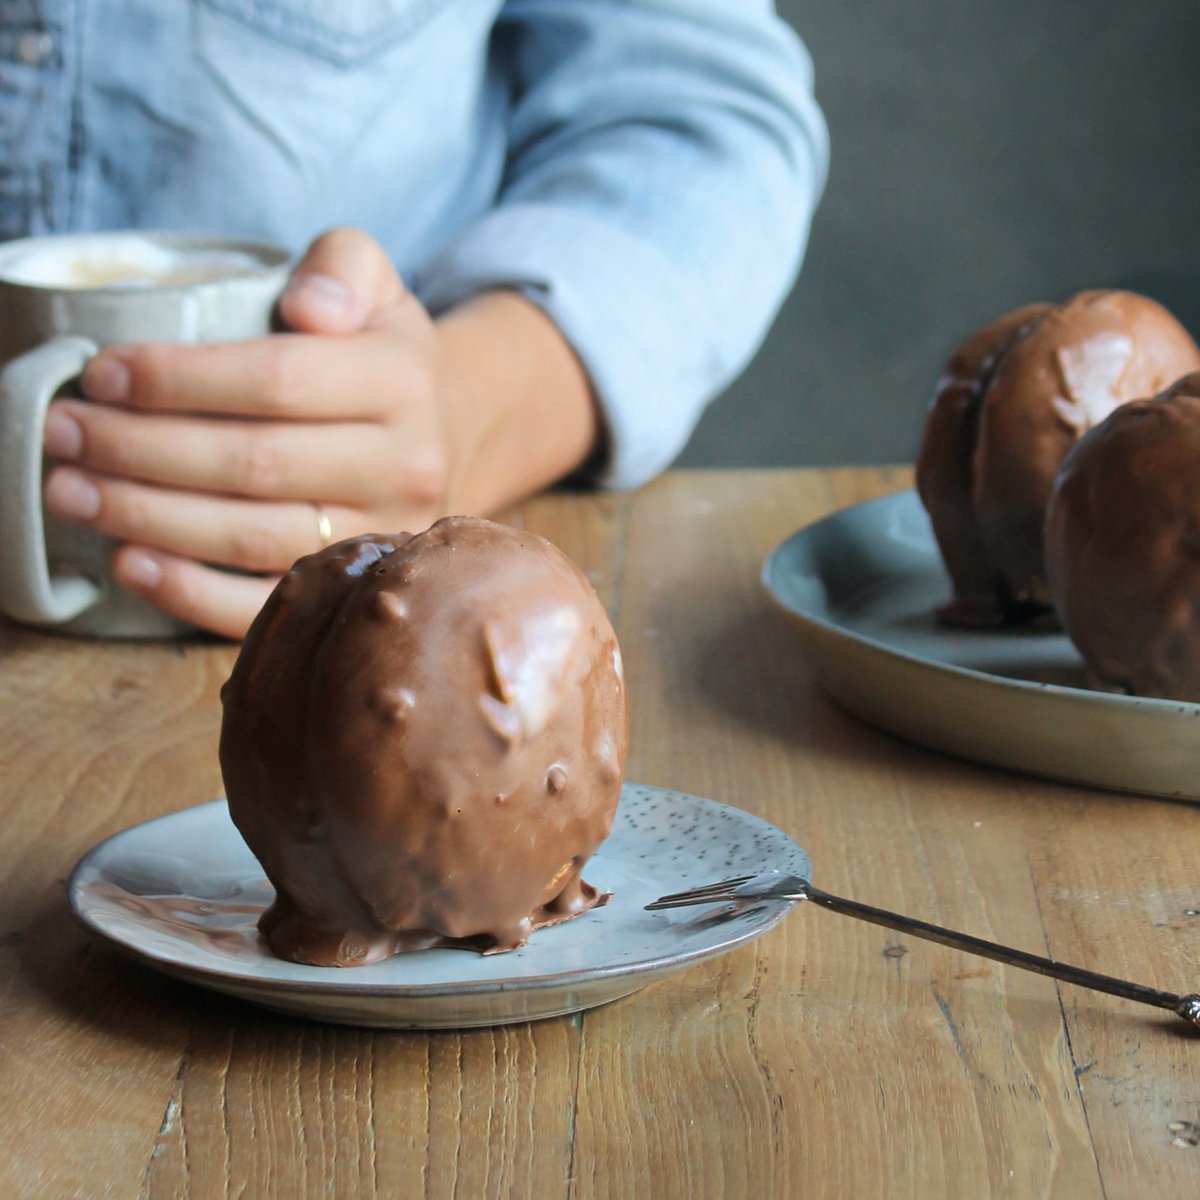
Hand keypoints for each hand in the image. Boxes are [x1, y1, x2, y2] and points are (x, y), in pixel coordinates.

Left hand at [41, 228, 597, 637]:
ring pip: (251, 537)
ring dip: (148, 518)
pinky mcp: (354, 585)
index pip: (278, 380)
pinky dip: (191, 593)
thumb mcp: (374, 283)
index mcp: (401, 381)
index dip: (179, 379)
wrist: (442, 434)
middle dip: (141, 449)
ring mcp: (381, 534)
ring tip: (72, 491)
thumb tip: (307, 306)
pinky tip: (130, 563)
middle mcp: (404, 465)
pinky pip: (270, 602)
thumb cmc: (377, 353)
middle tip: (63, 433)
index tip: (102, 372)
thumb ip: (342, 265)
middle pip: (254, 464)